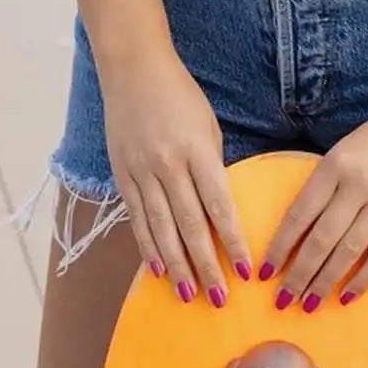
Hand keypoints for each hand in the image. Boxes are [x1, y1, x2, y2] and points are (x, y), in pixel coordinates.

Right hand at [101, 50, 252, 303]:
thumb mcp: (208, 127)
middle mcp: (168, 164)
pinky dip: (147, 245)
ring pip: (161, 227)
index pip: (219, 205)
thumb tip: (219, 210)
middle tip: (219, 298)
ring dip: (176, 264)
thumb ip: (211, 168)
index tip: (245, 270)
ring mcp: (142, 171)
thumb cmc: (181, 97)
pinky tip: (156, 268)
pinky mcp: (122, 174)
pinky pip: (136, 217)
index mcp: (197, 150)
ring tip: (188, 293)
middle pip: (190, 224)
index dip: (232, 240)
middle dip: (206, 264)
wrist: (134, 70)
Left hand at [261, 107, 367, 310]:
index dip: (280, 246)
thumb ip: (326, 182)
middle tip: (282, 300)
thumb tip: (303, 226)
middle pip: (320, 238)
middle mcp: (356, 184)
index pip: (300, 214)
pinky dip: (364, 278)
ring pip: (348, 250)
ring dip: (325, 281)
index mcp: (333, 165)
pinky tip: (348, 296)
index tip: (265, 272)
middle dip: (298, 274)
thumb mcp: (346, 148)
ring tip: (309, 304)